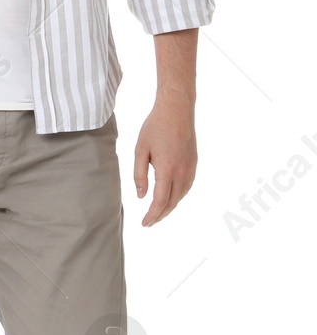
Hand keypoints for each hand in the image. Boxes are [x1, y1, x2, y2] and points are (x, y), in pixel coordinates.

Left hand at [133, 97, 197, 226]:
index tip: (144, 223)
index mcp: (167, 170)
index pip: (160, 201)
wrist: (177, 111)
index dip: (152, 215)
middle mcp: (182, 172)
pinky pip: (187, 186)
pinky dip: (178, 196)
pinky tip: (171, 197)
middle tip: (149, 222)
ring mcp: (191, 168)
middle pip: (172, 202)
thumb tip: (141, 196)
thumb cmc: (154, 128)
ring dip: (170, 207)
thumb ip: (139, 175)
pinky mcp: (194, 163)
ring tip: (158, 213)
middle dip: (160, 215)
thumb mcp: (140, 151)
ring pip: (181, 196)